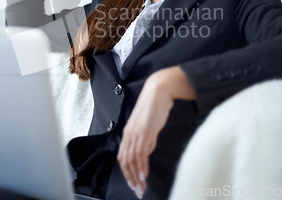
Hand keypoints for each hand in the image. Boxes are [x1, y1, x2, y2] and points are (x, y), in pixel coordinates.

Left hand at [117, 66, 194, 197]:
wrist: (158, 92)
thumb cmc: (154, 107)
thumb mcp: (149, 127)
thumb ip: (147, 140)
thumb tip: (146, 153)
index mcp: (128, 133)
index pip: (123, 157)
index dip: (126, 172)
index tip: (133, 184)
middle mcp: (129, 134)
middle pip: (125, 161)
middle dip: (130, 178)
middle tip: (137, 190)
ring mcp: (136, 133)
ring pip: (132, 159)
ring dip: (136, 176)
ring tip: (141, 187)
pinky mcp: (144, 132)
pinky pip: (140, 152)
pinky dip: (141, 165)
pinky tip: (144, 174)